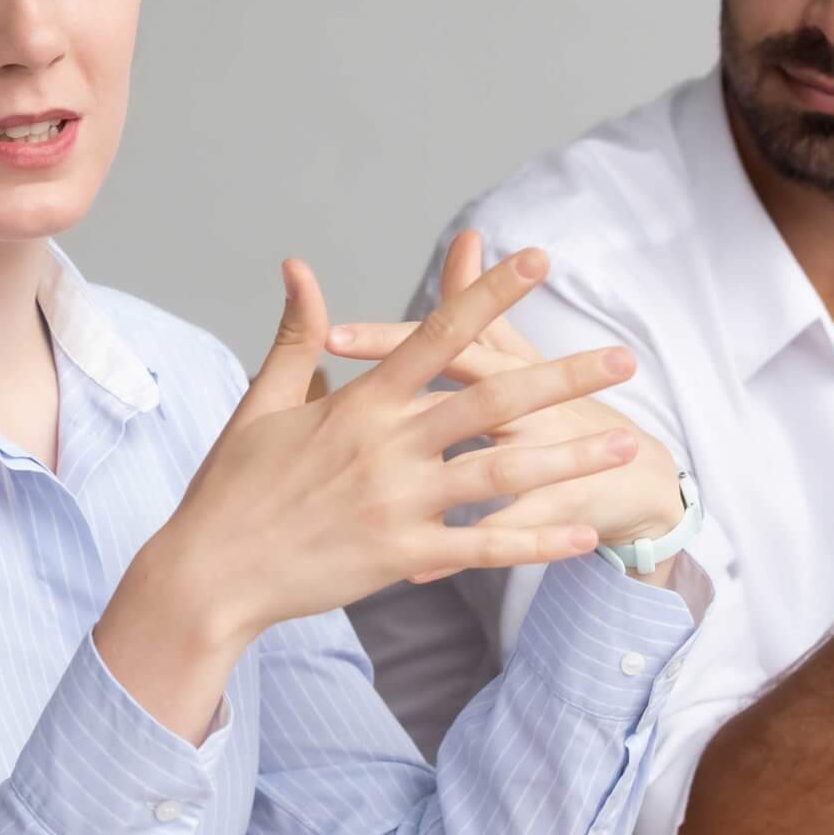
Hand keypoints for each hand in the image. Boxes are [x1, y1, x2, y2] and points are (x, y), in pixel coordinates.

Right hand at [129, 247, 643, 643]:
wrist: (208, 573)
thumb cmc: (232, 486)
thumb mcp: (262, 403)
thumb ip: (296, 336)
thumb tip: (299, 267)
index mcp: (359, 402)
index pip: (436, 333)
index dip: (488, 294)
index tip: (537, 261)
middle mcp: (387, 446)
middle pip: (492, 400)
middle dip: (563, 377)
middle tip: (625, 358)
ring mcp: (398, 503)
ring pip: (501, 473)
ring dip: (568, 459)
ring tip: (622, 446)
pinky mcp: (402, 556)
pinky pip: (483, 547)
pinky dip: (535, 541)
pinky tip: (582, 536)